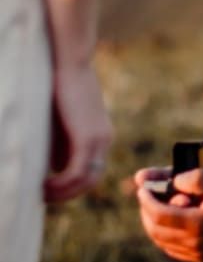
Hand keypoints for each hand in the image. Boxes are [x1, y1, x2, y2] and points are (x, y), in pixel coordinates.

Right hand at [44, 62, 112, 202]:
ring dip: (62, 192)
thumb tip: (55, 167)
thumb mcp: (61, 122)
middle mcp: (104, 140)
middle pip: (91, 180)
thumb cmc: (60, 88)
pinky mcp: (88, 137)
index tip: (49, 191)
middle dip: (67, 193)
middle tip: (42, 197)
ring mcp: (99, 139)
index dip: (71, 186)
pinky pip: (78, 171)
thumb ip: (61, 143)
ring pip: (86, 180)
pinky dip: (62, 184)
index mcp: (100, 137)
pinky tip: (43, 186)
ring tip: (39, 194)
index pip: (92, 172)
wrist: (70, 64)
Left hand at [135, 168, 202, 261]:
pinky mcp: (202, 259)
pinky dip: (165, 237)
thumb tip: (175, 182)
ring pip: (162, 242)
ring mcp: (198, 253)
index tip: (143, 188)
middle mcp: (194, 242)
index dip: (146, 200)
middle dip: (146, 212)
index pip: (158, 214)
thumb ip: (199, 178)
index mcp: (197, 223)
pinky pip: (173, 250)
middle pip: (155, 230)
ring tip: (156, 209)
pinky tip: (170, 225)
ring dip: (153, 225)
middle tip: (147, 198)